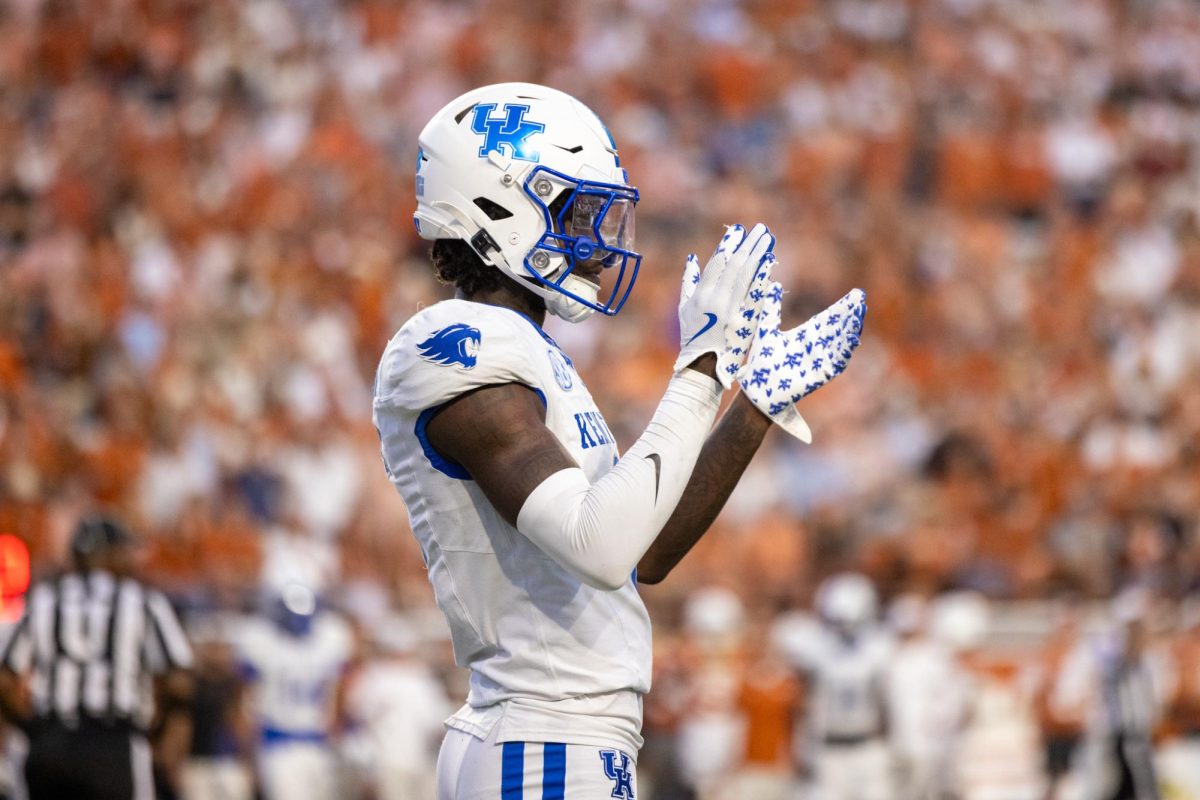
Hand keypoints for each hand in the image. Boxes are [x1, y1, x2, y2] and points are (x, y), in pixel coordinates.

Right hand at [675, 223, 775, 387]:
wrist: (704, 367)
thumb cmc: (692, 338)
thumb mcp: (684, 309)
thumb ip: (688, 282)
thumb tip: (693, 258)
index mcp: (701, 295)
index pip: (717, 263)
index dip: (728, 244)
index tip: (738, 230)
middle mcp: (716, 300)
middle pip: (736, 265)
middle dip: (749, 244)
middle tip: (761, 229)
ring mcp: (733, 311)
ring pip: (748, 276)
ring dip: (760, 255)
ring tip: (768, 239)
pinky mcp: (746, 321)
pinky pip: (757, 294)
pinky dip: (763, 277)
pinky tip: (770, 263)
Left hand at [737, 283, 865, 441]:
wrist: (757, 389)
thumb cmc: (761, 362)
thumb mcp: (766, 330)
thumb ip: (771, 308)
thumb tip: (774, 284)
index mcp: (806, 335)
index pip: (829, 318)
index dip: (843, 307)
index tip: (856, 294)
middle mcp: (816, 346)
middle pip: (839, 328)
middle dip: (851, 315)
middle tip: (861, 300)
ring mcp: (820, 360)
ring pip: (841, 343)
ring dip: (851, 330)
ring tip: (859, 315)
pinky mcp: (820, 375)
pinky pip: (837, 363)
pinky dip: (845, 351)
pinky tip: (852, 339)